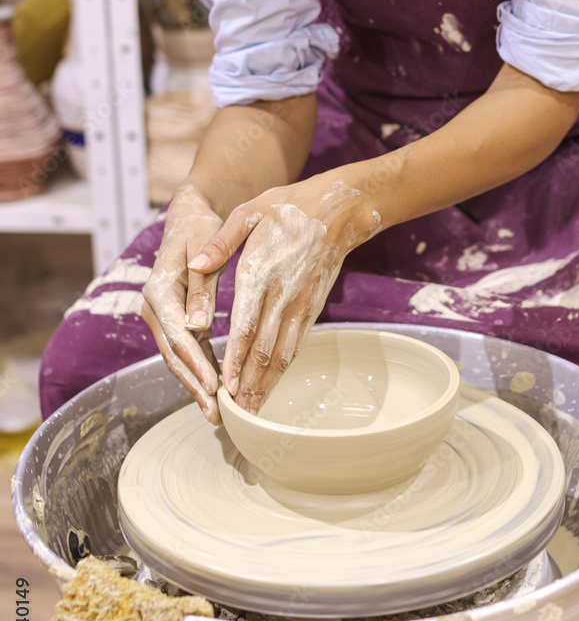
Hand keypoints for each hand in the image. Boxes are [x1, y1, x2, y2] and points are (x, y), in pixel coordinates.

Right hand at [142, 185, 225, 422]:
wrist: (186, 217)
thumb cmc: (198, 228)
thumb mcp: (203, 250)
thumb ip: (201, 287)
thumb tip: (199, 325)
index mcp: (159, 289)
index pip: (178, 334)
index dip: (197, 363)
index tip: (215, 385)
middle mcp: (154, 307)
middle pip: (174, 354)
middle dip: (194, 384)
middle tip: (215, 412)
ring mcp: (160, 315)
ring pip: (176, 357)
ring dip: (194, 384)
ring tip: (215, 412)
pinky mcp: (172, 319)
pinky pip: (184, 349)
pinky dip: (197, 370)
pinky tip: (213, 391)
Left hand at [187, 175, 380, 413]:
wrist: (340, 210)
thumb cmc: (289, 207)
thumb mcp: (250, 212)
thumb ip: (221, 242)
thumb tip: (195, 265)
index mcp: (260, 272)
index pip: (246, 325)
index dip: (236, 359)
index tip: (225, 386)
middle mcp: (281, 295)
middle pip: (263, 349)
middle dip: (248, 384)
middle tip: (234, 413)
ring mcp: (299, 305)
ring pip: (282, 353)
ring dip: (266, 384)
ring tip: (251, 411)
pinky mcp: (311, 309)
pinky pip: (295, 345)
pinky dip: (281, 370)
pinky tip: (270, 385)